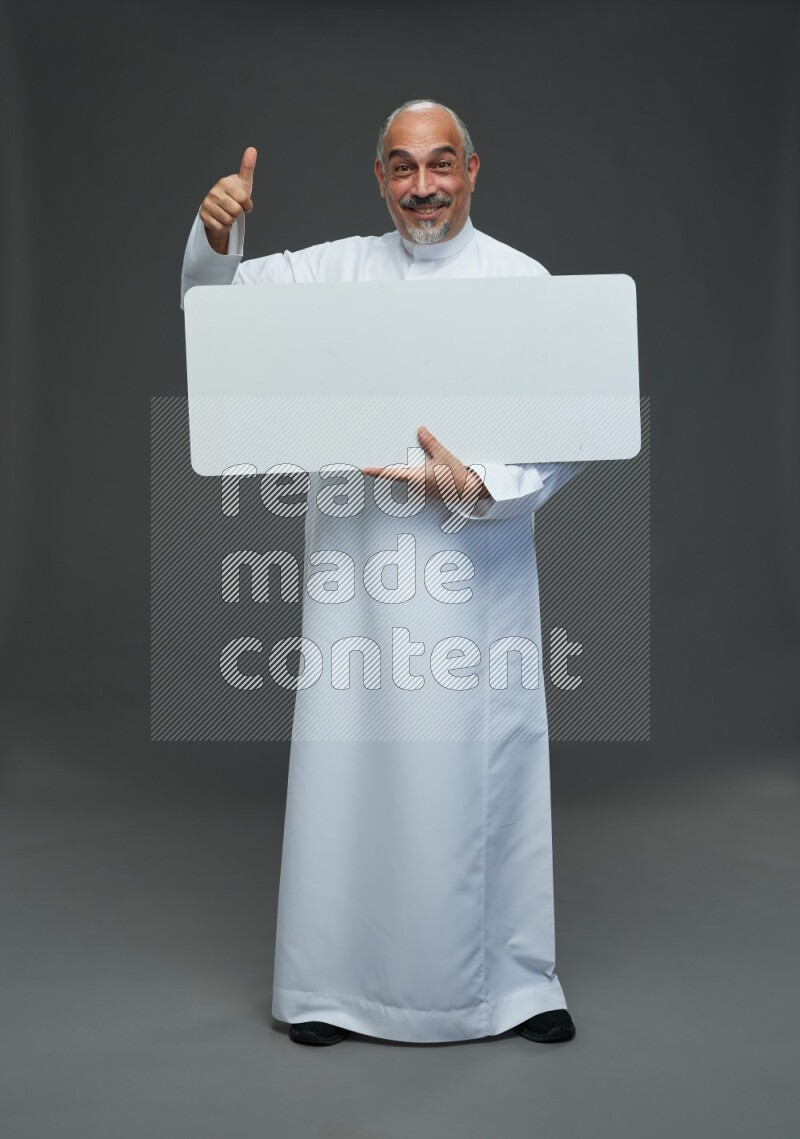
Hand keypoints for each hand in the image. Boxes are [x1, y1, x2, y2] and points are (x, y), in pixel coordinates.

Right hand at [200, 147, 256, 253]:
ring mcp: (207, 204)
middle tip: (235, 209)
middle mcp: (214, 192)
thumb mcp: (243, 182)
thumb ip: (247, 167)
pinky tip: (221, 220)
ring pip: (228, 220)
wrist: (221, 208)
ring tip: (228, 213)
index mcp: (224, 183)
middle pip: (236, 211)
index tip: (244, 203)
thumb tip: (252, 149)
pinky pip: (220, 227)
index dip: (247, 205)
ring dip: (231, 220)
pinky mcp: (203, 216)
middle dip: (238, 213)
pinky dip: (224, 227)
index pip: (244, 200)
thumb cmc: (235, 194)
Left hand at [362, 425, 490, 503]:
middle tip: (370, 470)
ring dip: (396, 477)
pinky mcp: (425, 493)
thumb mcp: (443, 455)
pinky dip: (406, 480)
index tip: (365, 470)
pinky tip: (410, 475)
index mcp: (416, 477)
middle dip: (384, 473)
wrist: (469, 491)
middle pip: (394, 479)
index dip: (376, 472)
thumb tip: (421, 431)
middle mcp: (415, 487)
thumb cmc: (457, 477)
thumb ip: (430, 443)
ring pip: (402, 483)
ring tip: (388, 472)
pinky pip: (411, 486)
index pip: (391, 474)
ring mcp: (419, 492)